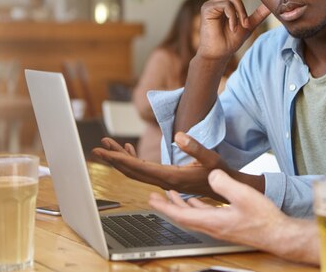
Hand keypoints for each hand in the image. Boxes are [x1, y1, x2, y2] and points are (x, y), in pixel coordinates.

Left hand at [92, 137, 223, 199]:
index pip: (138, 168)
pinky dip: (133, 159)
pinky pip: (145, 170)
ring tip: (107, 145)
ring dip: (121, 158)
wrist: (228, 189)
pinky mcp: (168, 178)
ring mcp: (165, 181)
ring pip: (136, 171)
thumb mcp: (211, 158)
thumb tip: (178, 136)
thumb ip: (195, 148)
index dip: (119, 159)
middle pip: (132, 171)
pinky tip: (128, 150)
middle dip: (113, 159)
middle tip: (96, 149)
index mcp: (171, 177)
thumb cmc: (221, 173)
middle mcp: (164, 181)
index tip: (104, 152)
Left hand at [148, 169, 319, 264]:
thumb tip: (210, 175)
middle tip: (154, 198)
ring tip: (171, 197)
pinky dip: (195, 207)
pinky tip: (196, 201)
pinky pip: (204, 216)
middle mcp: (212, 227)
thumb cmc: (263, 218)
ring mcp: (219, 227)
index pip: (180, 215)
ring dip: (180, 206)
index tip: (151, 199)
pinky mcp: (227, 225)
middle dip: (167, 206)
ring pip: (193, 216)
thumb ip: (223, 184)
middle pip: (183, 217)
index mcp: (212, 221)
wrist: (277, 234)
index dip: (164, 207)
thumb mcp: (243, 195)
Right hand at [197, 0, 269, 60]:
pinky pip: (226, 4)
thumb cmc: (230, 40)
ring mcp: (211, 2)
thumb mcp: (248, 25)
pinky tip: (234, 27)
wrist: (218, 53)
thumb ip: (258, 14)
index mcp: (227, 0)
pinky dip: (234, 16)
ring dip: (240, 12)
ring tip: (241, 25)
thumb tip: (270, 5)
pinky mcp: (207, 9)